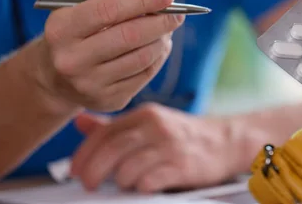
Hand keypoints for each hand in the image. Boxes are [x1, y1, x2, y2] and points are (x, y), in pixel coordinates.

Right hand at [35, 0, 183, 111]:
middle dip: (160, 22)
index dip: (142, 0)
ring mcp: (90, 85)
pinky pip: (146, 74)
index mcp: (61, 28)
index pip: (108, 9)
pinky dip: (158, 56)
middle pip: (130, 36)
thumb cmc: (77, 21)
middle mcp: (71, 60)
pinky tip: (157, 46)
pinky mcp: (108, 100)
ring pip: (142, 57)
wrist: (58, 74)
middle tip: (177, 13)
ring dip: (162, 39)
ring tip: (166, 28)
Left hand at [70, 104, 238, 192]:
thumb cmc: (182, 135)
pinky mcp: (182, 165)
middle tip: (89, 184)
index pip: (104, 132)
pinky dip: (141, 187)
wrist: (226, 141)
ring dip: (120, 182)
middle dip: (94, 171)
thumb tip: (80, 122)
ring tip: (125, 184)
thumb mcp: (149, 124)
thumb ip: (114, 125)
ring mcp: (170, 146)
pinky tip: (145, 186)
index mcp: (144, 115)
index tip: (76, 170)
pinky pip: (150, 181)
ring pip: (129, 168)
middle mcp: (156, 126)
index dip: (84, 154)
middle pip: (112, 150)